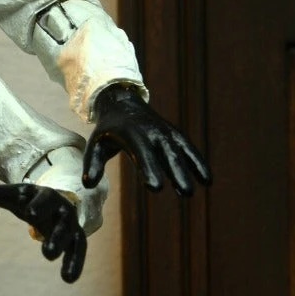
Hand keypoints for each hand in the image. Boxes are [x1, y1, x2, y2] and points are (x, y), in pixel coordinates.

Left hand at [0, 182, 85, 282]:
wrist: (55, 201)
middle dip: (57, 237)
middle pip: (63, 223)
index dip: (39, 205)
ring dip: (71, 257)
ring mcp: (71, 225)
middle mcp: (63, 211)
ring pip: (75, 239)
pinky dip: (75, 264)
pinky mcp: (75, 238)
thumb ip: (2, 196)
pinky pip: (78, 251)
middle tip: (47, 253)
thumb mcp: (19, 196)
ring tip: (65, 276)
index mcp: (48, 196)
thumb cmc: (33, 200)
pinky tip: (69, 278)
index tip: (30, 214)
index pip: (45, 199)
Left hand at [83, 83, 211, 195]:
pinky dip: (198, 162)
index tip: (155, 187)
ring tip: (200, 189)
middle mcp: (152, 132)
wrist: (122, 103)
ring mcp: (165, 132)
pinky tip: (207, 180)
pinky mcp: (174, 134)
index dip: (149, 169)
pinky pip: (188, 148)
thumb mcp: (96, 144)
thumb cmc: (108, 130)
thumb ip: (92, 164)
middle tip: (185, 192)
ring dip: (192, 168)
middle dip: (177, 172)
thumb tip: (87, 184)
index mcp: (132, 134)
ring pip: (181, 150)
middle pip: (166, 154)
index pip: (141, 153)